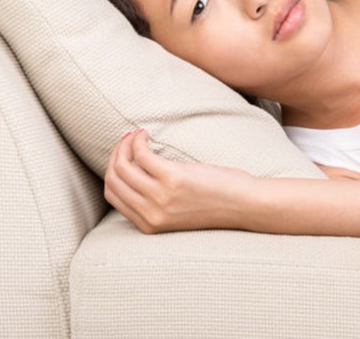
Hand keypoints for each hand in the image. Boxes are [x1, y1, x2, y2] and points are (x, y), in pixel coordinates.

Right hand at [104, 129, 254, 233]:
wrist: (246, 205)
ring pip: (122, 166)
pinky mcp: (173, 179)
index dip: (113, 172)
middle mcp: (150, 214)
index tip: (122, 156)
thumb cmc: (219, 202)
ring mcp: (160, 198)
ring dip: (124, 145)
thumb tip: (139, 173)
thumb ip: (158, 201)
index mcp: (149, 224)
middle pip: (114, 180)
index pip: (113, 196)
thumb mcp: (180, 211)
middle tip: (125, 141)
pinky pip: (142, 154)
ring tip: (135, 135)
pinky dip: (138, 140)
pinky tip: (145, 134)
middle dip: (115, 155)